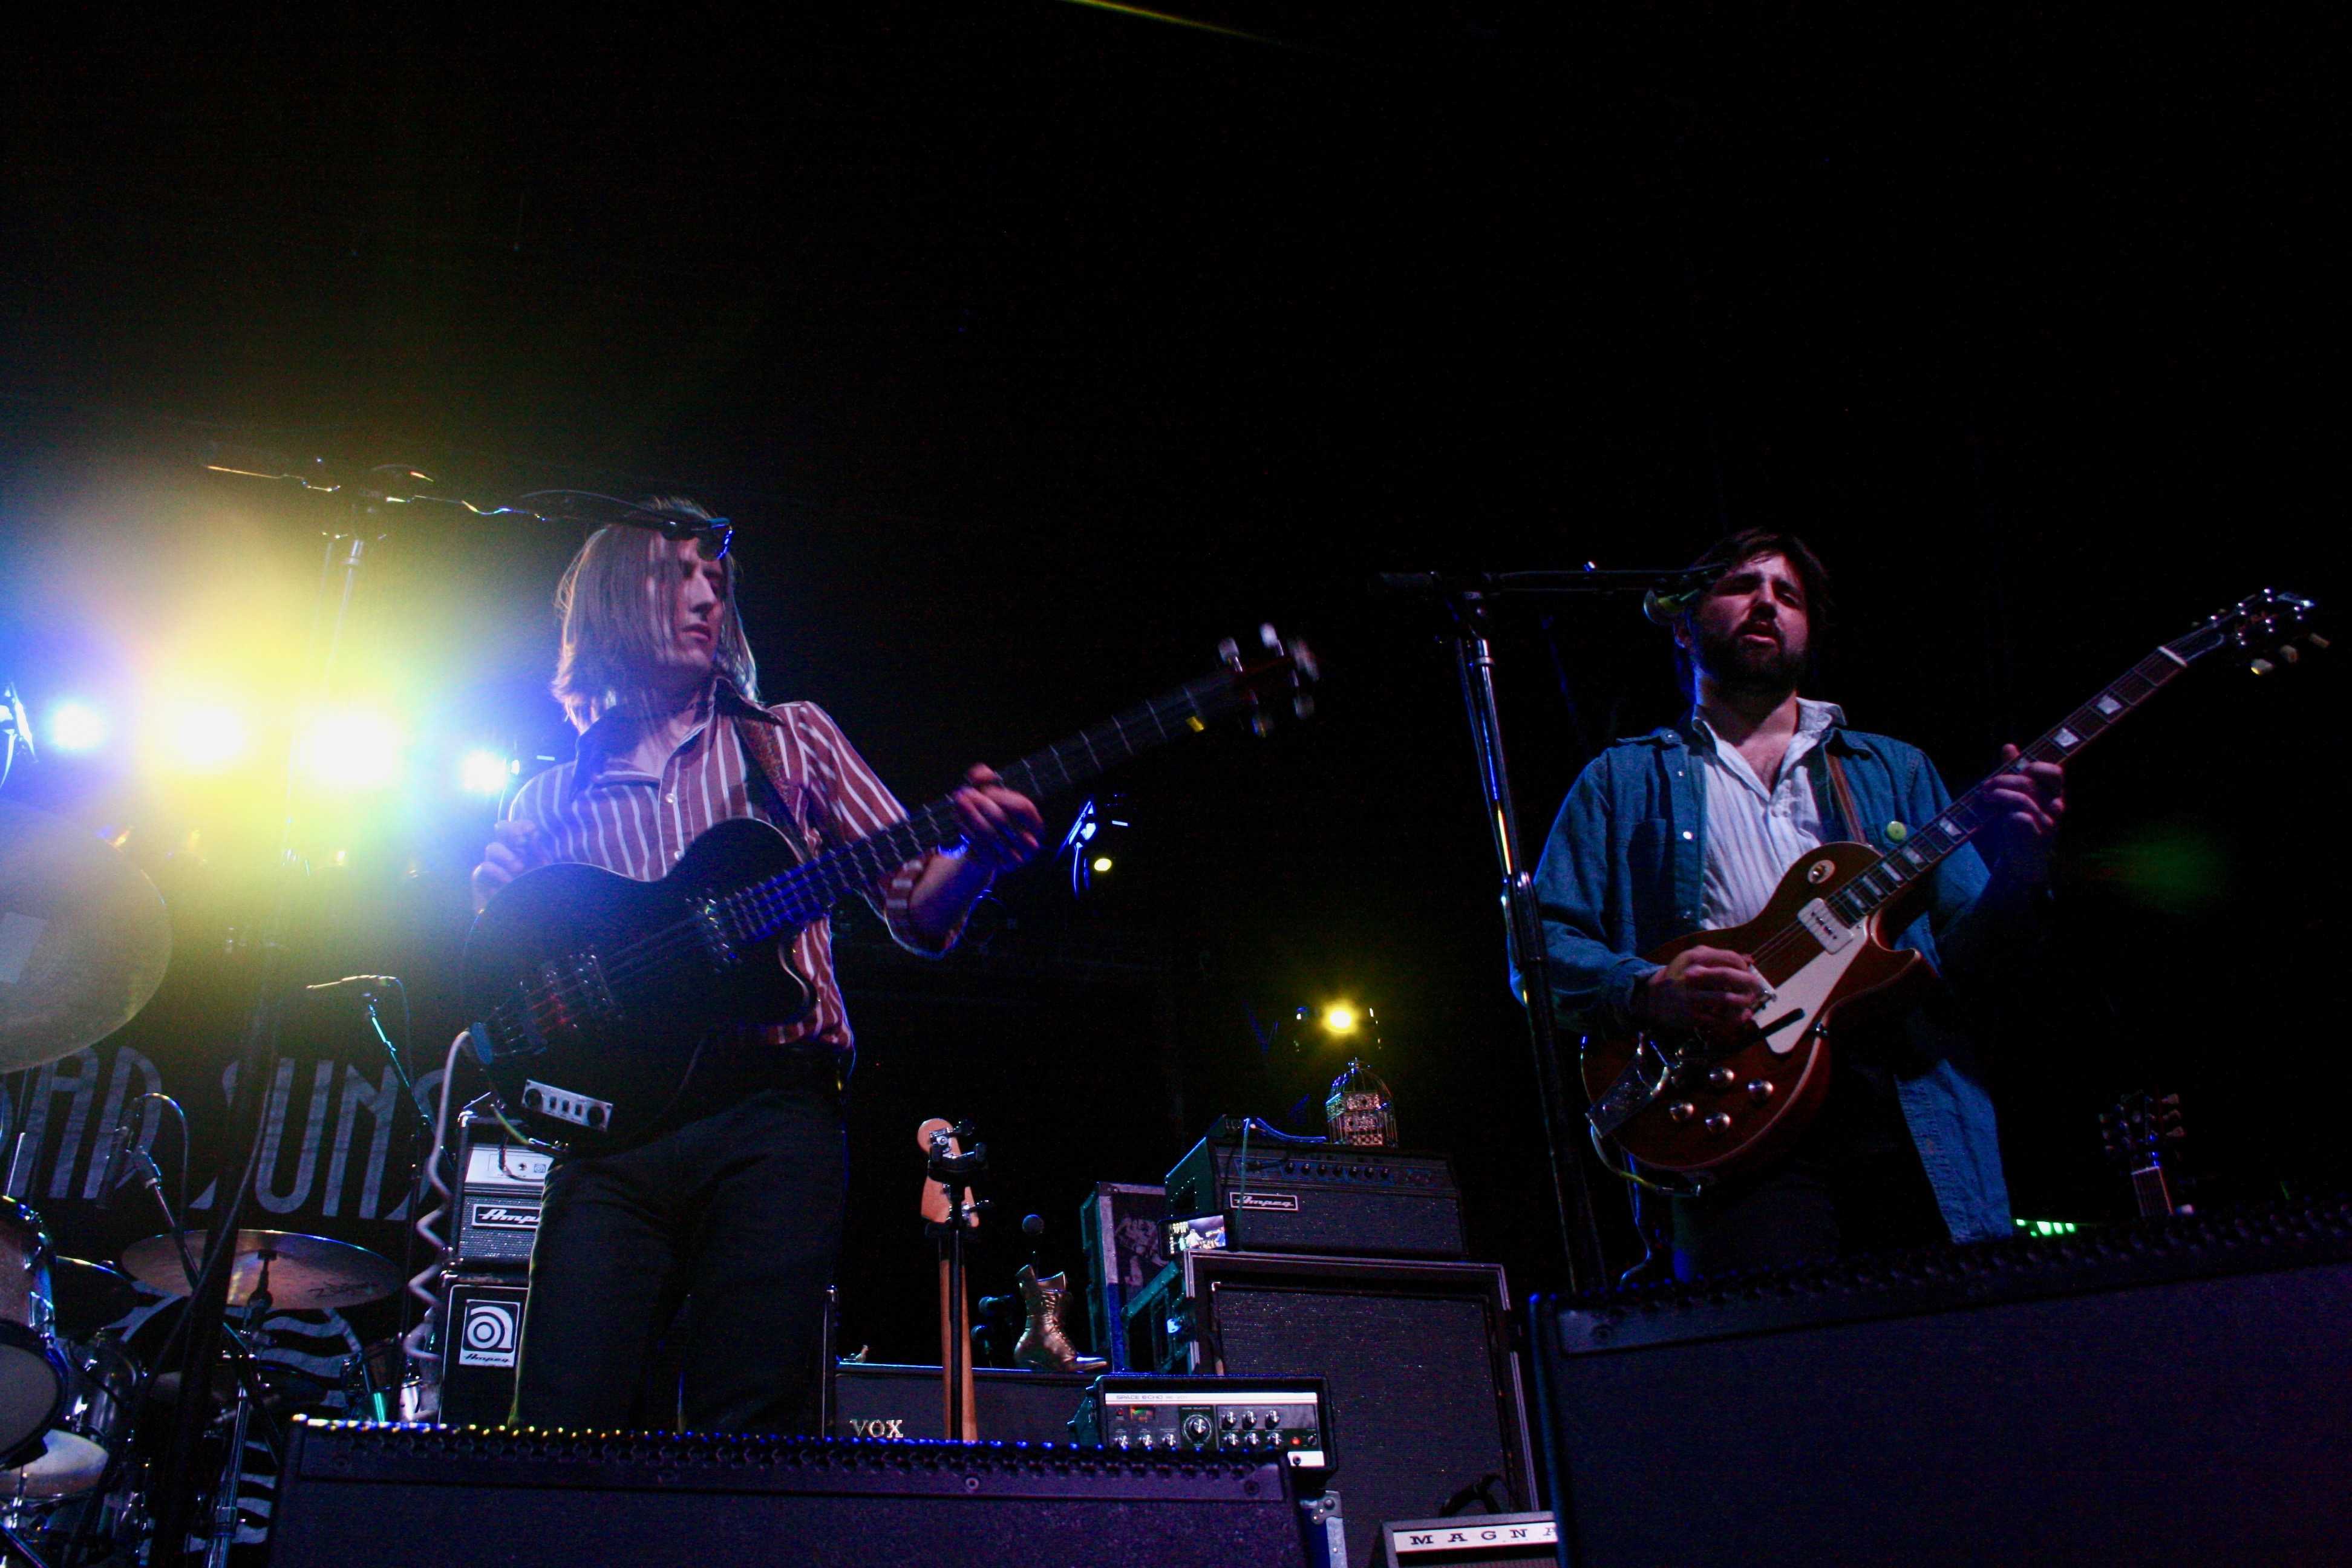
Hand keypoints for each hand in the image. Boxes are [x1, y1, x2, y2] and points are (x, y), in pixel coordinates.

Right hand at [470, 819, 551, 913]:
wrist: (530, 925)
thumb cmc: (543, 900)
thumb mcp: (547, 872)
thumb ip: (540, 851)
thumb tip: (533, 832)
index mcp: (528, 851)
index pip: (520, 828)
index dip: (522, 825)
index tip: (532, 831)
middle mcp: (510, 857)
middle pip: (501, 830)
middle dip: (510, 831)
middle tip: (522, 842)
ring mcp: (495, 869)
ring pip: (492, 848)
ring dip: (505, 854)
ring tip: (518, 868)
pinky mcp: (482, 882)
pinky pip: (484, 868)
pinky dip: (496, 871)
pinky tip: (508, 882)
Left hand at [949, 765, 1043, 873]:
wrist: (983, 849)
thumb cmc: (990, 816)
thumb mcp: (988, 796)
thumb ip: (985, 779)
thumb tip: (982, 772)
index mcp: (1036, 826)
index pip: (1023, 808)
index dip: (1003, 796)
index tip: (985, 789)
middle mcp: (1030, 845)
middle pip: (1004, 822)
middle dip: (981, 805)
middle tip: (962, 793)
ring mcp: (1013, 859)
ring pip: (989, 836)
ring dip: (970, 818)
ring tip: (956, 803)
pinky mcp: (995, 867)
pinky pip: (980, 849)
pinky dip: (968, 834)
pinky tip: (958, 822)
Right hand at [1633, 945, 1764, 1035]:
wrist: (1653, 998)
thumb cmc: (1679, 976)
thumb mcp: (1694, 960)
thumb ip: (1720, 958)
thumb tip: (1750, 960)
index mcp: (1694, 957)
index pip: (1730, 958)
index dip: (1744, 967)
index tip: (1748, 973)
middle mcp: (1692, 975)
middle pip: (1729, 976)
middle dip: (1748, 983)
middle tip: (1756, 989)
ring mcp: (1691, 996)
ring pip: (1727, 999)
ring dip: (1743, 1002)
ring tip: (1749, 1003)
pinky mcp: (1692, 1015)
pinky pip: (1720, 1019)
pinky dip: (1735, 1019)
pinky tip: (1741, 1017)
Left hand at [1981, 743, 2064, 884]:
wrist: (2017, 862)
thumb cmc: (2017, 827)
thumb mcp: (2016, 797)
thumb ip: (2014, 773)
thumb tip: (2009, 747)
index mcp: (2054, 796)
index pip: (2055, 772)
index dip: (2035, 766)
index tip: (2015, 771)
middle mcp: (2055, 808)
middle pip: (2030, 782)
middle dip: (2004, 779)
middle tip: (1986, 785)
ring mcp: (2047, 822)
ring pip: (2022, 797)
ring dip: (1997, 792)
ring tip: (1984, 796)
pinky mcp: (2035, 835)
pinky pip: (2019, 814)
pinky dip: (2001, 807)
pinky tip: (1989, 810)